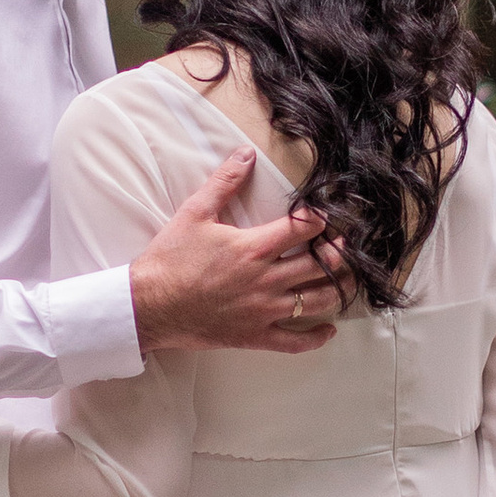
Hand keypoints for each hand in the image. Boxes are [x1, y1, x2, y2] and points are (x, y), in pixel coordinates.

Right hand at [130, 145, 348, 355]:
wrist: (148, 305)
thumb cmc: (170, 259)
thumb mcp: (194, 213)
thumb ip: (223, 182)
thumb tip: (245, 154)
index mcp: (254, 247)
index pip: (304, 229)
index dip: (322, 220)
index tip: (328, 217)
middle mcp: (266, 279)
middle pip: (321, 265)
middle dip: (339, 253)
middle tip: (345, 246)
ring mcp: (263, 310)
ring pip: (316, 301)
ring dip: (338, 290)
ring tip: (347, 280)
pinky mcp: (255, 336)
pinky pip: (295, 342)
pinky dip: (316, 337)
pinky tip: (328, 330)